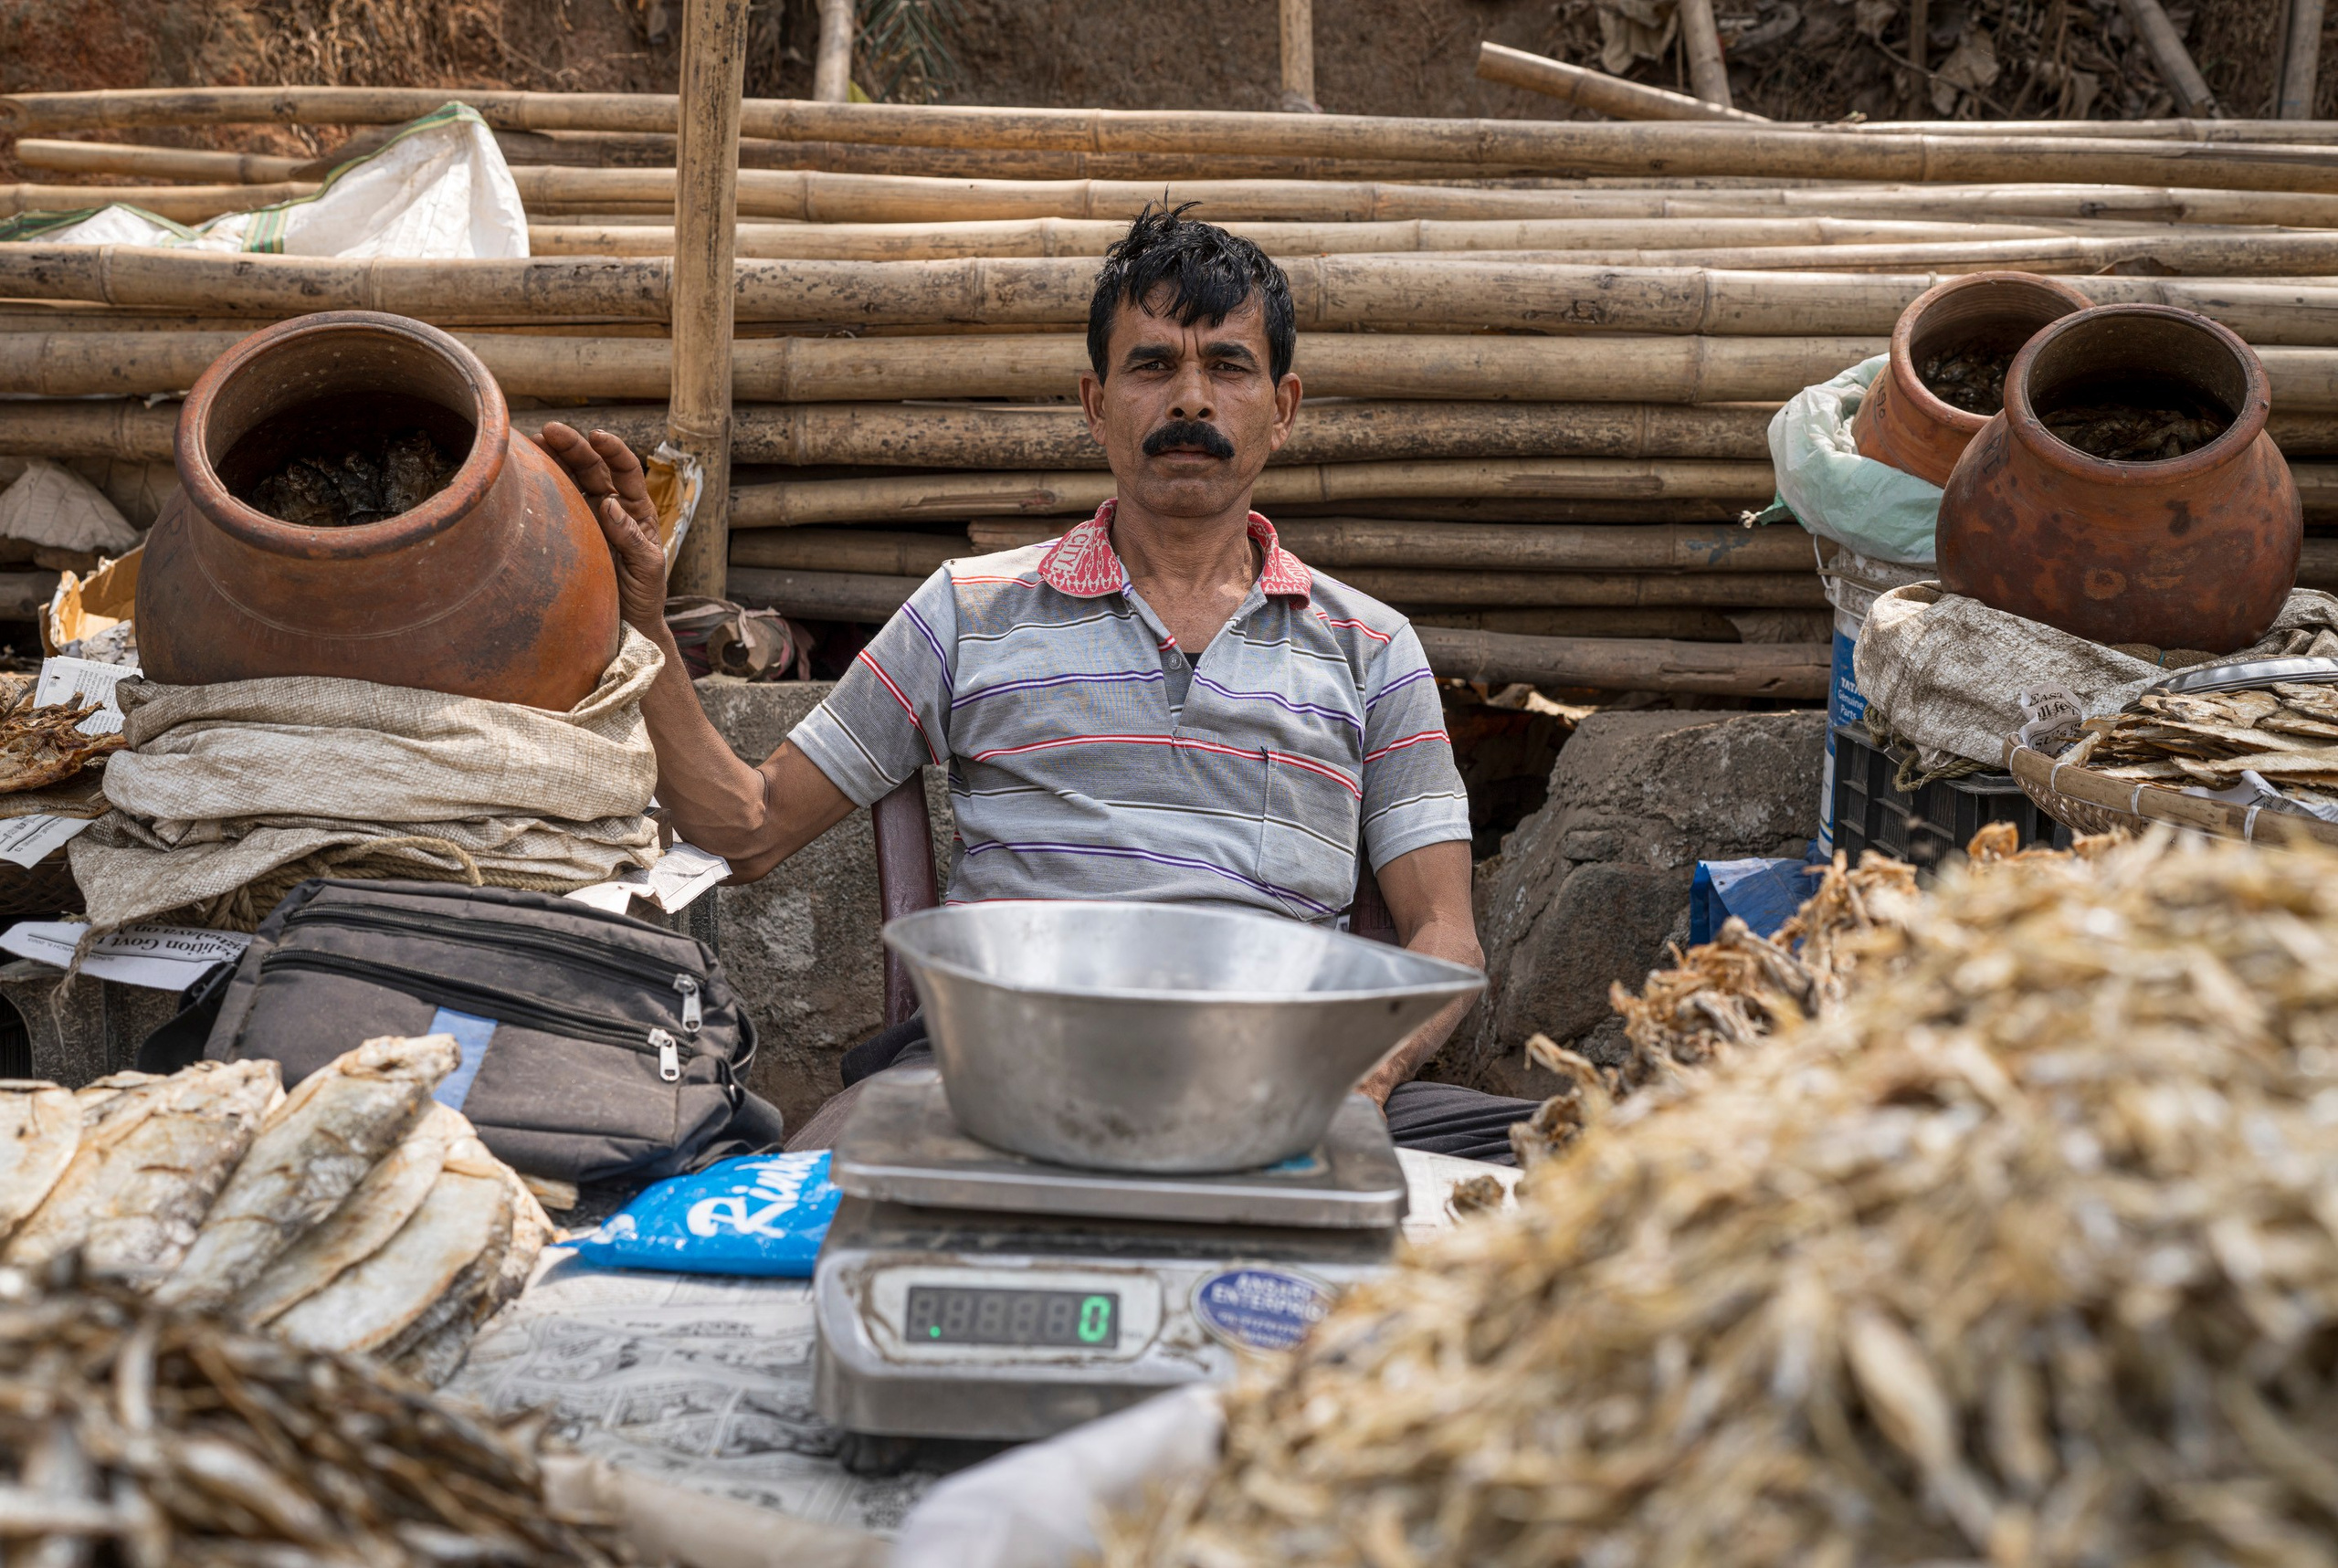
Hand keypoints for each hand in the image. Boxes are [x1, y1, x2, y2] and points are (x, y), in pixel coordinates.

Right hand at [535, 422, 668, 637]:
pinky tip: (525, 471)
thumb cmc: (644, 595)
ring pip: (570, 479)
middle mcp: (611, 507)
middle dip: (573, 446)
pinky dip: (541, 485)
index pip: (626, 471)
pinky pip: (554, 503)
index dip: (613, 450)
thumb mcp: (647, 567)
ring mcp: (586, 517)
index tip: (596, 435)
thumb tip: (610, 505)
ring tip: (533, 442)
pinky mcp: (567, 531)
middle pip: (592, 468)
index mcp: (636, 509)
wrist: (626, 624)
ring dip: (553, 458)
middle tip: (549, 430)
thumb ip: (631, 537)